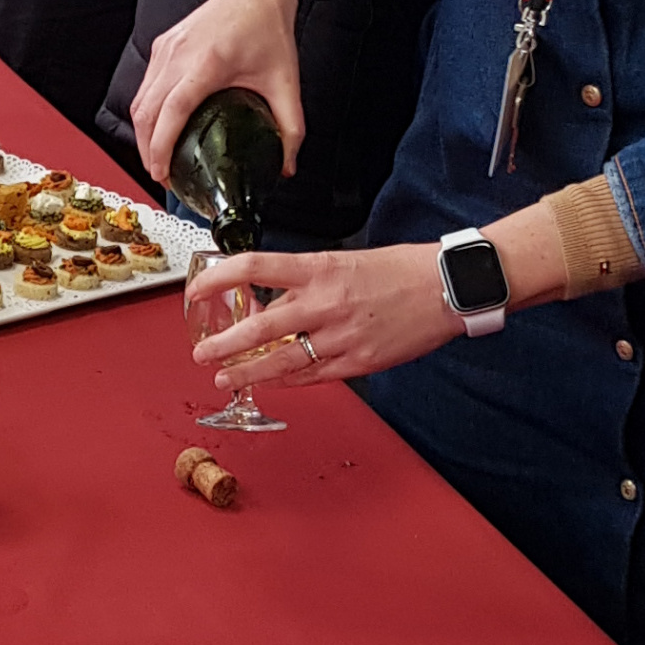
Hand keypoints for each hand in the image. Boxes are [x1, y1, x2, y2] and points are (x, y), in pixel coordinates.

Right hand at [132, 0, 303, 185]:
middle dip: (147, 149)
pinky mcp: (162, 45)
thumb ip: (290, 127)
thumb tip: (287, 164)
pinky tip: (160, 126)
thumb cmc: (267, 26)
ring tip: (157, 156)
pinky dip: (147, 111)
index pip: (170, 112)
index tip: (161, 172)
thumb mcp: (285, 82)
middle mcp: (179, 54)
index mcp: (206, 63)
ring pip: (140, 99)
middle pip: (145, 111)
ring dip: (143, 132)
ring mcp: (166, 48)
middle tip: (160, 174)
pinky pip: (145, 85)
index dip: (160, 147)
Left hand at [186, 238, 459, 388]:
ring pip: (282, 360)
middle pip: (260, 327)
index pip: (254, 268)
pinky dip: (287, 381)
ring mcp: (342, 336)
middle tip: (202, 353)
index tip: (197, 291)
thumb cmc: (398, 269)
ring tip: (224, 378)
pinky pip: (313, 376)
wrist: (447, 287)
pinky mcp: (359, 362)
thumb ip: (304, 282)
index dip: (219, 280)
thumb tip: (267, 301)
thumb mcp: (344, 261)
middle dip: (224, 345)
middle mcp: (326, 303)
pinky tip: (270, 383)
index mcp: (320, 268)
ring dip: (247, 373)